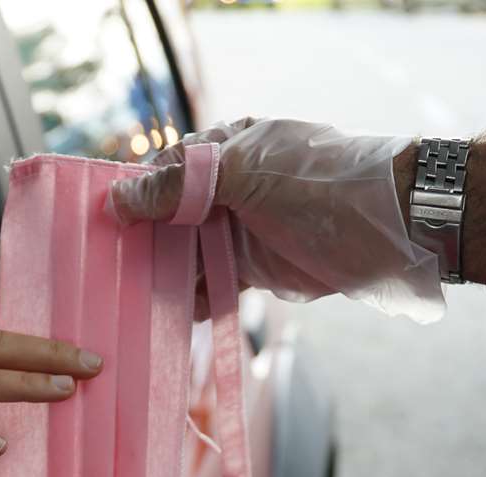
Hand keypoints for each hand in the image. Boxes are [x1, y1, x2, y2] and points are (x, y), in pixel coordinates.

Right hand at [108, 117, 444, 320]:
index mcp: (220, 151)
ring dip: (162, 275)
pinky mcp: (254, 268)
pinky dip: (193, 299)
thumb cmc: (315, 185)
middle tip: (104, 274)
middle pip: (168, 218)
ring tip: (127, 300)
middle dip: (140, 244)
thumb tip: (120, 198)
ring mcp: (238, 230)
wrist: (387, 228)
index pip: (160, 173)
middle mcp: (224, 190)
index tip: (97, 229)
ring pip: (187, 254)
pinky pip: (213, 284)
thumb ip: (181, 186)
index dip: (129, 199)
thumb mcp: (244, 174)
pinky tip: (169, 316)